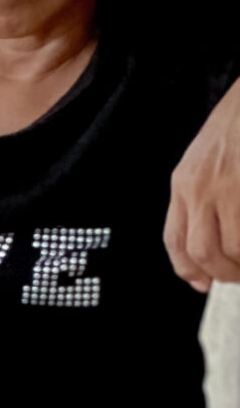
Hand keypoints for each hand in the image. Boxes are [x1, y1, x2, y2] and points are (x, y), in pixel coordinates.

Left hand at [167, 79, 239, 289]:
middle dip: (221, 274)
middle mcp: (197, 187)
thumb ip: (202, 194)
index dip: (187, 269)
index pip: (175, 239)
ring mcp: (224, 186)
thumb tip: (213, 238)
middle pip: (201, 252)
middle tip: (237, 279)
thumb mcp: (207, 158)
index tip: (202, 284)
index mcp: (183, 182)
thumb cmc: (238, 123)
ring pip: (229, 248)